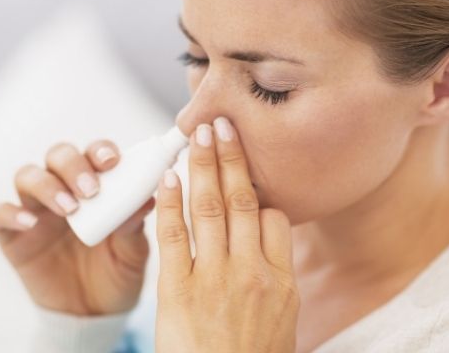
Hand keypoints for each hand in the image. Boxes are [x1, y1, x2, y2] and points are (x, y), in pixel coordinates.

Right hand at [0, 139, 154, 315]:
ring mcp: (36, 210)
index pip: (94, 153)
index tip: (113, 162)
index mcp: (96, 186)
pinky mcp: (12, 236)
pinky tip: (30, 224)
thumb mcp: (132, 252)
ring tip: (69, 210)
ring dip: (47, 185)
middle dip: (73, 165)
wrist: (93, 315)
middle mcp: (63, 190)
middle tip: (91, 189)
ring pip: (27, 176)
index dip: (101, 151)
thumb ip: (134, 225)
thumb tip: (148, 198)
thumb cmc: (116, 274)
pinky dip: (10, 213)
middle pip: (58, 156)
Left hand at [154, 117, 298, 352]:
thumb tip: (268, 243)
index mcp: (282, 282)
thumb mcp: (281, 325)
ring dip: (203, 166)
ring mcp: (214, 280)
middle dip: (232, 157)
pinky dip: (169, 203)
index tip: (245, 168)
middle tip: (222, 122)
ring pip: (210, 208)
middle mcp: (251, 273)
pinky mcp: (177, 292)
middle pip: (243, 200)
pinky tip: (167, 178)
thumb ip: (275, 281)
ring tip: (198, 135)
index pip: (274, 218)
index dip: (258, 190)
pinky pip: (173, 235)